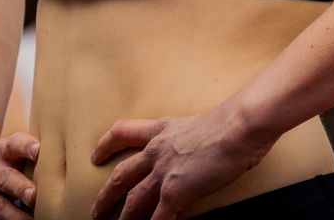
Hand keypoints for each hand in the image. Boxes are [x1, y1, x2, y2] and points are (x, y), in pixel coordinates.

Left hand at [89, 101, 274, 219]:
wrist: (238, 128)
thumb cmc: (231, 123)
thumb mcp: (199, 123)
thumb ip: (190, 138)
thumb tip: (198, 151)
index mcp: (161, 130)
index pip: (122, 132)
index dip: (105, 145)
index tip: (95, 156)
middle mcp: (156, 151)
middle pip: (121, 176)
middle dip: (106, 196)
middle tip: (96, 210)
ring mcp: (164, 173)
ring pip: (134, 201)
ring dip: (123, 219)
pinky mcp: (176, 192)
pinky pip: (158, 218)